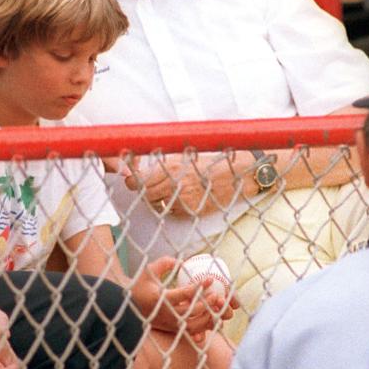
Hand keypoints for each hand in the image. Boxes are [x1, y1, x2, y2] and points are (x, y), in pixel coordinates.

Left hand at [124, 154, 247, 217]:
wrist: (237, 175)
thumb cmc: (211, 163)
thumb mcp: (185, 157)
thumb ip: (164, 163)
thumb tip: (140, 167)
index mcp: (171, 167)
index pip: (139, 180)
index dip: (132, 182)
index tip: (131, 181)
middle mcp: (175, 184)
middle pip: (145, 194)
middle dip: (143, 192)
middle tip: (147, 189)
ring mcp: (182, 199)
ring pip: (156, 205)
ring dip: (157, 200)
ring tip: (167, 192)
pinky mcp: (191, 211)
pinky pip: (172, 212)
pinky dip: (173, 208)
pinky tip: (183, 199)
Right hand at [131, 256, 238, 338]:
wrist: (127, 307)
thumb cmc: (139, 286)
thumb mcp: (149, 270)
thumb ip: (166, 263)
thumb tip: (183, 262)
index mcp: (160, 299)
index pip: (185, 293)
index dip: (200, 286)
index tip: (210, 279)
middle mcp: (165, 314)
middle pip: (191, 311)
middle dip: (206, 303)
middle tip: (216, 294)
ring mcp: (169, 324)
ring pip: (193, 326)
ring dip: (207, 317)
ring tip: (215, 307)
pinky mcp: (171, 330)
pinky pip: (191, 332)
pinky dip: (203, 326)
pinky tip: (210, 317)